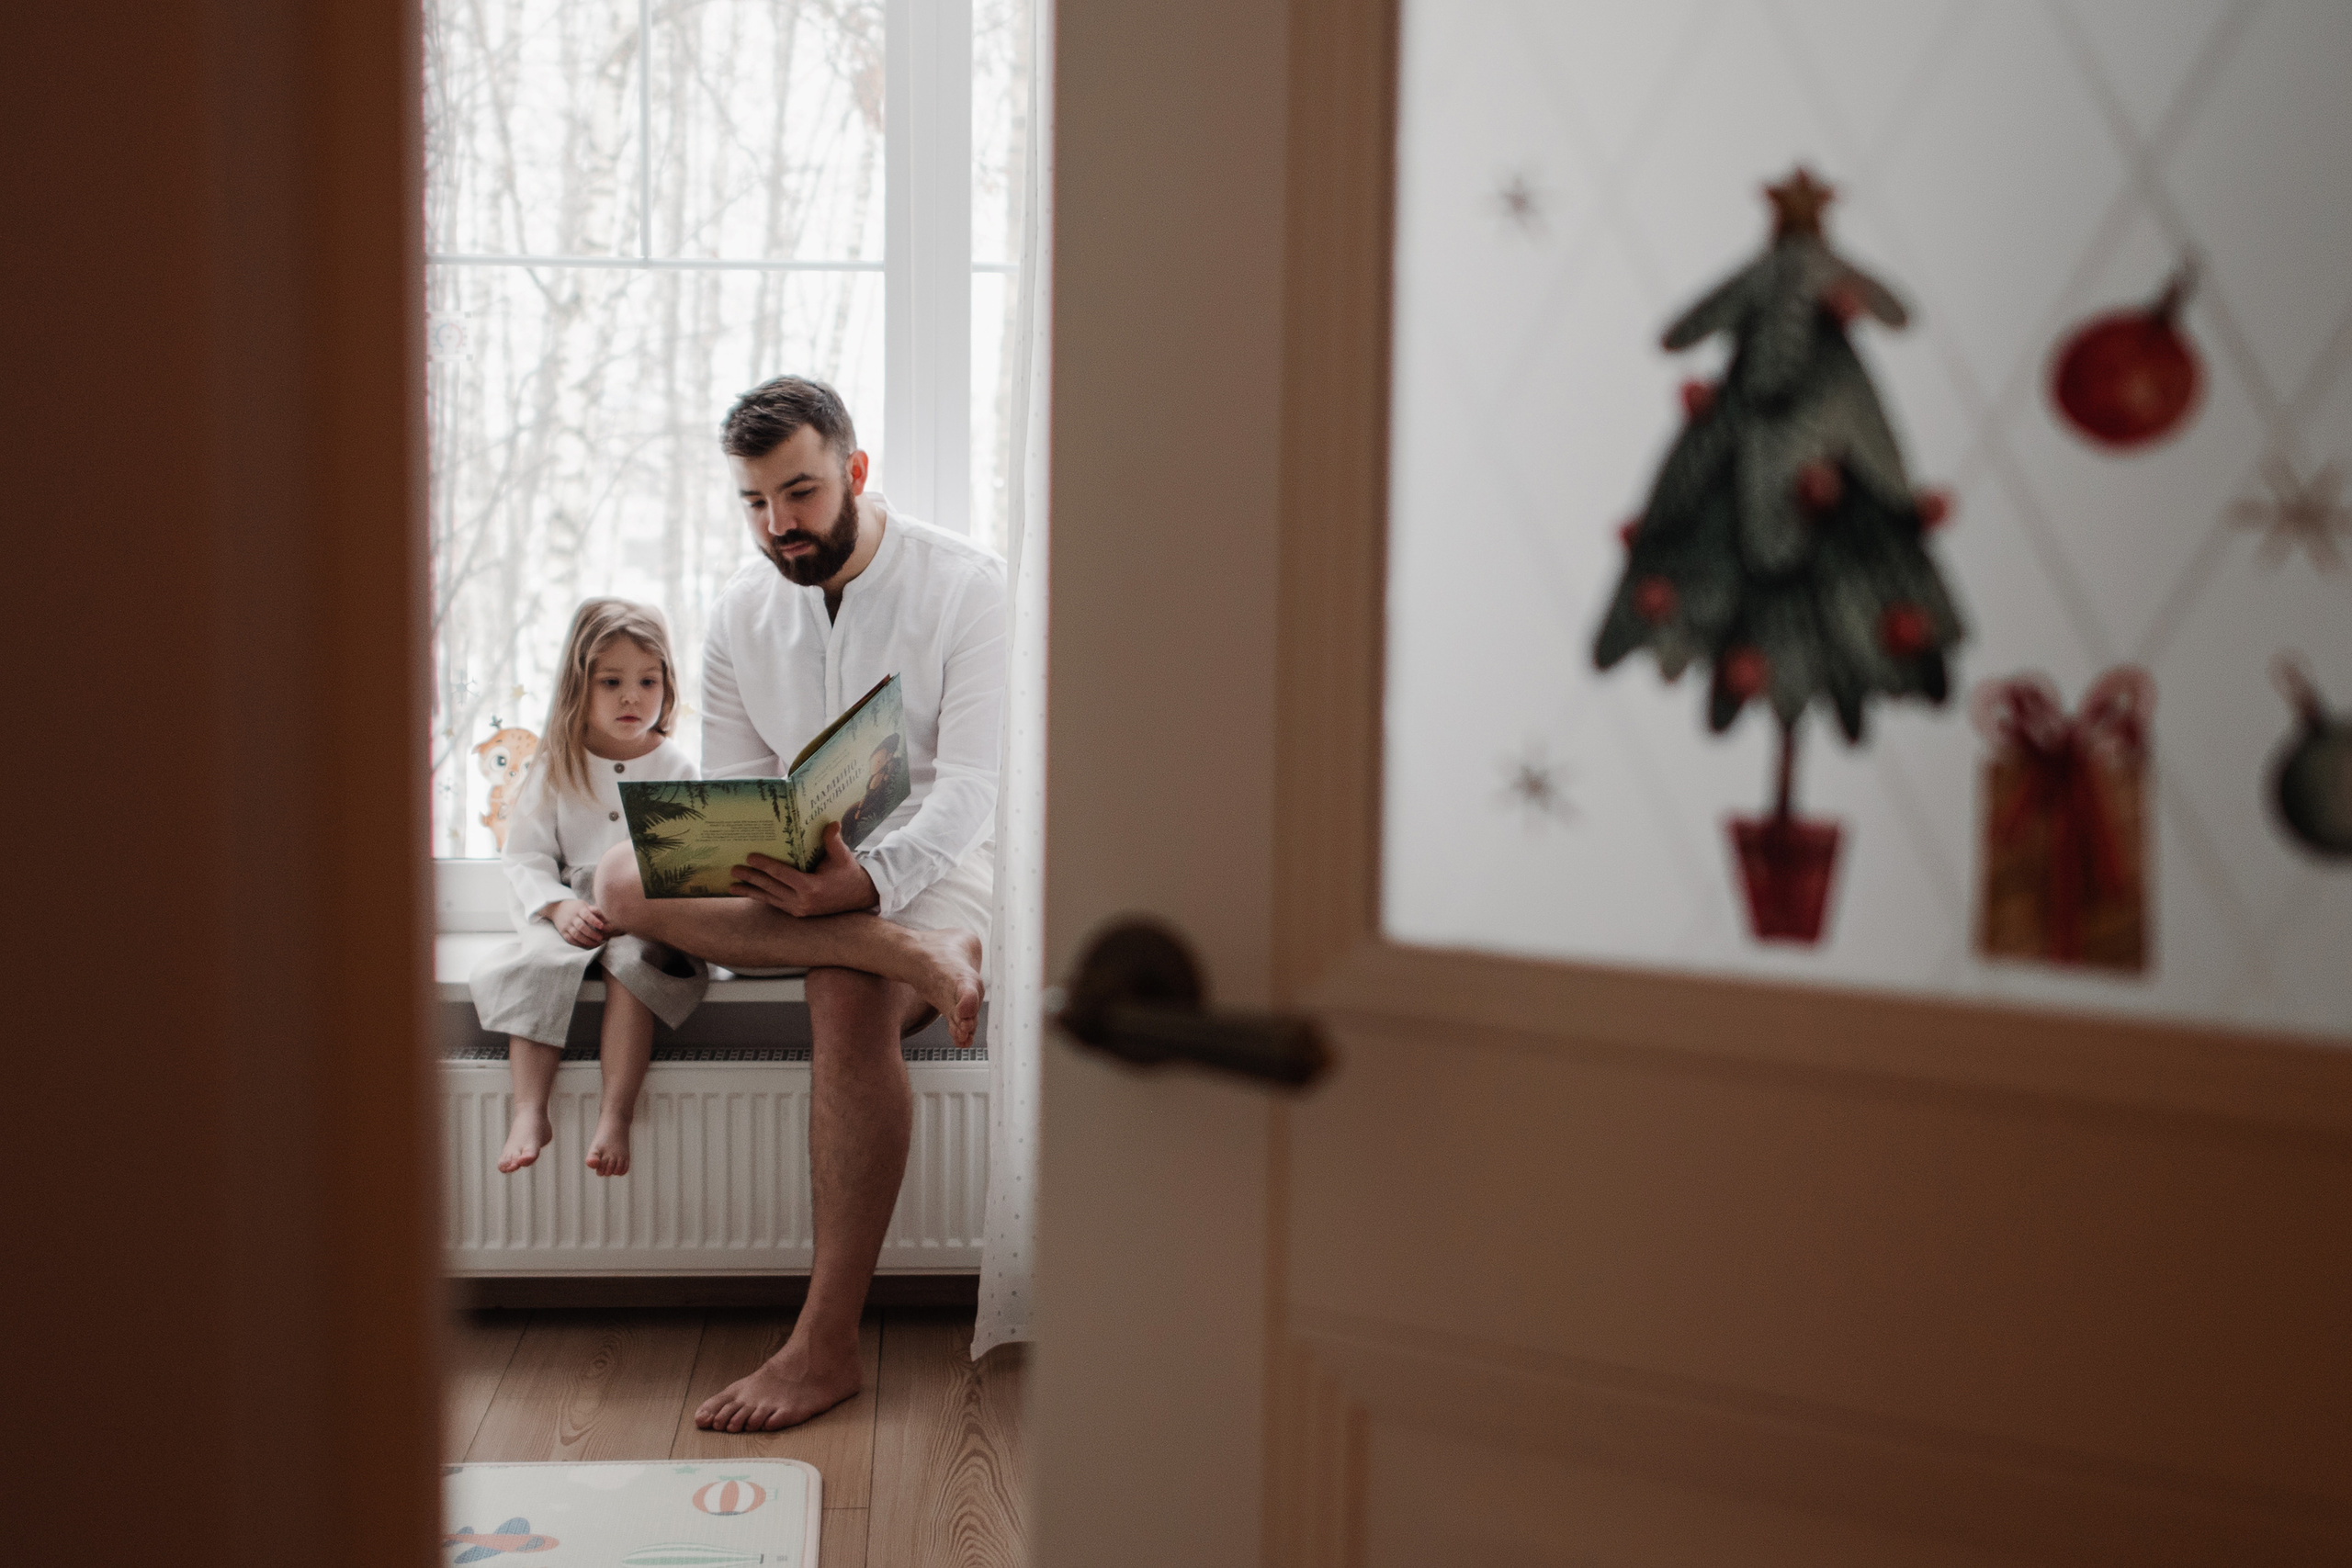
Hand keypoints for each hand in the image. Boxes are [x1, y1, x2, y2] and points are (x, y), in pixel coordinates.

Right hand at [549, 898, 608, 947]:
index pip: (586, 915)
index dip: (594, 921)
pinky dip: (579, 943)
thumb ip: (594, 911)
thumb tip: (609, 916)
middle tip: (601, 938)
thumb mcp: (584, 905)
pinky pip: (570, 939)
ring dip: (587, 941)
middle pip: (581, 927)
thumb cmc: (576, 907)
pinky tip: (587, 945)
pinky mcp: (563, 932)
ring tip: (596, 944)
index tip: (602, 926)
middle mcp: (572, 917)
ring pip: (576, 935)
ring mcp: (566, 925)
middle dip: (592, 934)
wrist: (557, 908)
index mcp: (579, 909)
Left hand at [729, 822, 879, 917]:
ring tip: (732, 885)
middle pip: (771, 888)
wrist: (860, 897)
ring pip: (770, 899)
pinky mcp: (798, 913)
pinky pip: (775, 904)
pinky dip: (761, 898)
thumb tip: (831, 823)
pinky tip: (749, 892)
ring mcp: (799, 910)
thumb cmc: (849, 874)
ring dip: (750, 891)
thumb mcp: (843, 856)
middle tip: (734, 869)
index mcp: (811, 887)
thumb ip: (833, 841)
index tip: (750, 857)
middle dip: (751, 878)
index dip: (765, 866)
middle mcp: (802, 901)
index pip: (782, 875)